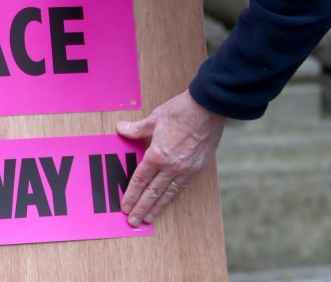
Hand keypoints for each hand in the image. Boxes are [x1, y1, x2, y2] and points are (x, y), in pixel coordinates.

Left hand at [116, 90, 227, 225]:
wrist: (208, 109)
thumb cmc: (181, 111)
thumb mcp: (154, 118)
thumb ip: (137, 129)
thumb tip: (121, 130)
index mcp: (157, 155)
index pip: (140, 180)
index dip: (131, 194)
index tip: (125, 206)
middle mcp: (171, 166)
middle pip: (152, 192)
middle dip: (141, 208)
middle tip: (133, 221)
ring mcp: (185, 169)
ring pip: (167, 193)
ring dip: (156, 207)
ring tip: (148, 218)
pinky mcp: (197, 168)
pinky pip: (182, 187)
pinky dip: (172, 197)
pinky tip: (167, 202)